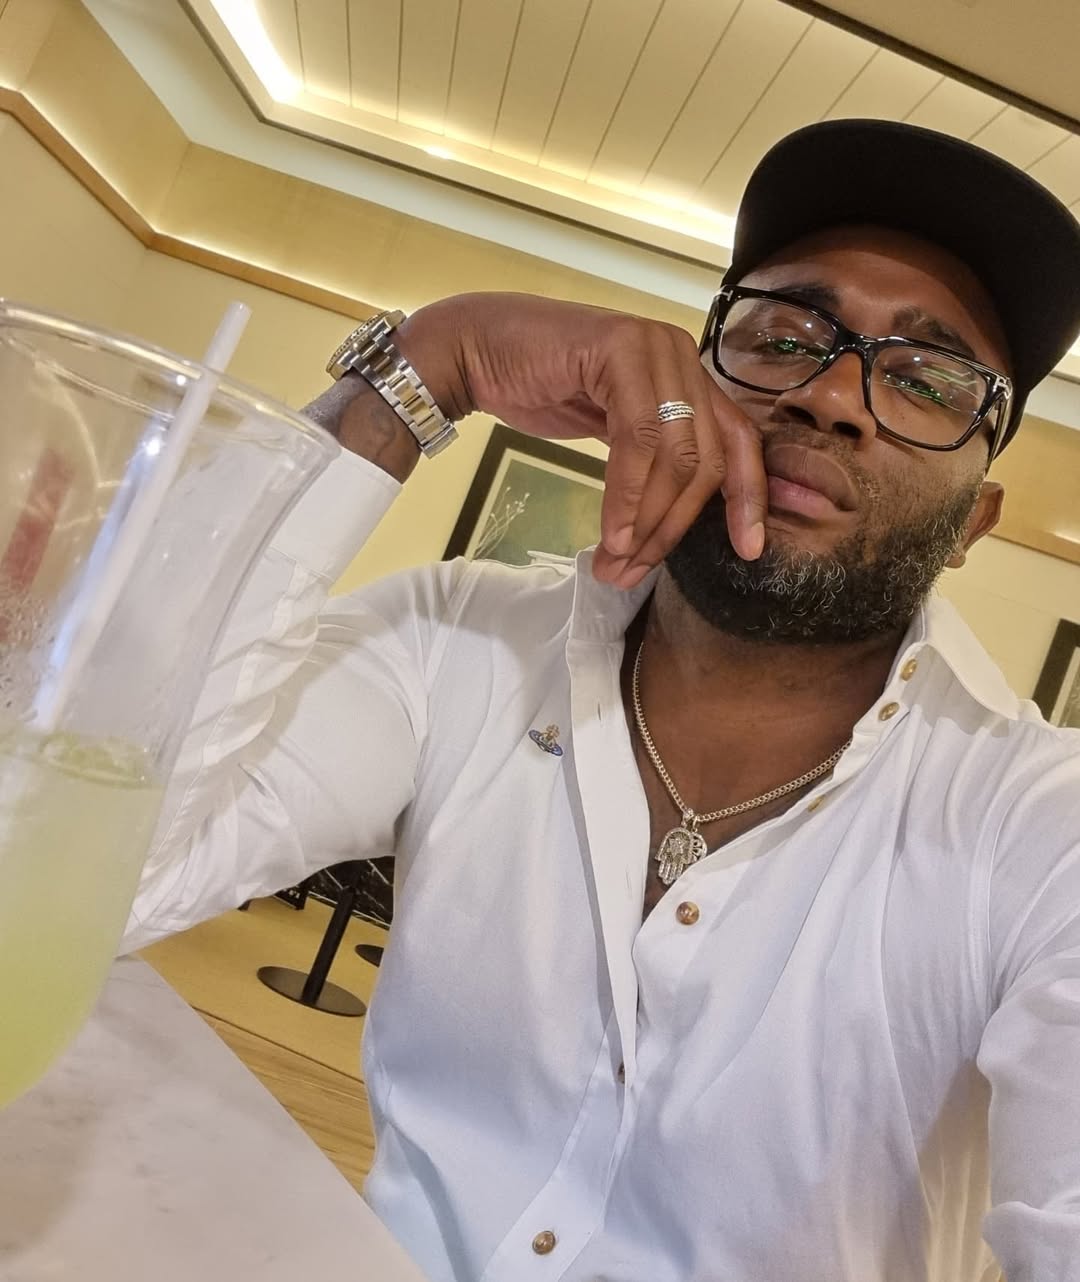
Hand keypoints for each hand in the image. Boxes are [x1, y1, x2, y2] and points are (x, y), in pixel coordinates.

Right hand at [398, 293, 766, 587]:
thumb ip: (653, 462)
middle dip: (674, 527)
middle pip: (706, 460)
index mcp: (689, 374)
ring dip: (649, 521)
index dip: (748, 498)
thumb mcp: (613, 432)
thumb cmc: (539, 389)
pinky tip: (613, 532)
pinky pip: (640, 439)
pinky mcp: (621, 351)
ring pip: (677, 456)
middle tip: (635, 571)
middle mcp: (681, 356)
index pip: (738, 442)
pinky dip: (628, 495)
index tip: (748, 551)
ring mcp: (654, 348)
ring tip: (617, 561)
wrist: (475, 352)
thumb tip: (671, 529)